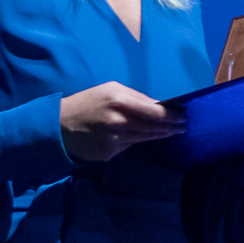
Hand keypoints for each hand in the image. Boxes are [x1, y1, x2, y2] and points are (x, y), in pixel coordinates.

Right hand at [60, 82, 184, 163]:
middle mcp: (119, 121)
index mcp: (119, 100)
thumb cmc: (88, 103)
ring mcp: (115, 139)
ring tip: (172, 132)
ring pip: (145, 138)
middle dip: (170, 127)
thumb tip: (158, 105)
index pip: (154, 111)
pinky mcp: (111, 152)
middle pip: (153, 127)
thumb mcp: (109, 90)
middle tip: (182, 126)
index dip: (171, 116)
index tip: (183, 116)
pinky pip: (130, 146)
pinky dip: (139, 140)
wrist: (61, 125)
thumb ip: (135, 97)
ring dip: (160, 135)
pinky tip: (147, 137)